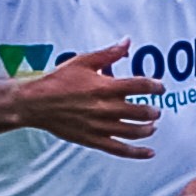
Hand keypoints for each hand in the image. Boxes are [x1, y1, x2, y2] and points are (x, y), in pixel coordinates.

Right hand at [12, 41, 162, 157]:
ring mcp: (100, 126)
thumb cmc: (58, 81)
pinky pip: (120, 149)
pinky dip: (137, 152)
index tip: (160, 87)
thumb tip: (128, 42)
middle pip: (141, 111)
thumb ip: (108, 54)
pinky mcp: (93, 140)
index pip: (140, 86)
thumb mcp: (83, 61)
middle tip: (156, 109)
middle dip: (153, 110)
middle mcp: (106, 108)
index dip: (155, 86)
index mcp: (105, 87)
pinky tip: (150, 152)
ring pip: (134, 131)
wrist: (36, 103)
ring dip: (148, 128)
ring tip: (152, 125)